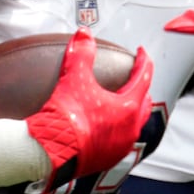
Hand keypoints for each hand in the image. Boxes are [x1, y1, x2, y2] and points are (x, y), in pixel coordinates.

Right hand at [25, 30, 153, 189]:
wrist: (50, 152)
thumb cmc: (66, 117)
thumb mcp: (73, 79)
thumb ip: (81, 53)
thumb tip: (84, 34)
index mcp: (127, 108)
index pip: (143, 78)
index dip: (143, 62)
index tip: (141, 54)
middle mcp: (130, 129)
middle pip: (143, 104)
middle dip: (140, 89)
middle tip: (133, 79)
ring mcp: (120, 146)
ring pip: (134, 125)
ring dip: (129, 111)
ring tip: (120, 104)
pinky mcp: (108, 159)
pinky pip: (119, 141)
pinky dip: (117, 130)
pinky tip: (105, 127)